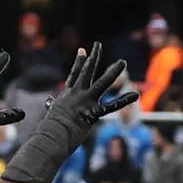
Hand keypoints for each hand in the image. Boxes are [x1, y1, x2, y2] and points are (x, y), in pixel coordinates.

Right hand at [2, 42, 138, 182]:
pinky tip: (134, 95)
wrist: (50, 137)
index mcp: (67, 95)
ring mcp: (85, 102)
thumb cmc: (48, 132)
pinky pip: (111, 106)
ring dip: (113, 72)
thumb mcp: (50, 116)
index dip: (79, 62)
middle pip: (87, 72)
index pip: (74, 75)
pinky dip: (123, 101)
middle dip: (93, 58)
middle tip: (98, 45)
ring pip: (101, 83)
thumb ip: (52, 109)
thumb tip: (48, 106)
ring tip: (122, 62)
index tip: (83, 49)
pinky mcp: (92, 113)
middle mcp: (77, 95)